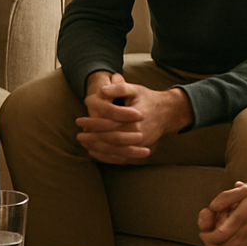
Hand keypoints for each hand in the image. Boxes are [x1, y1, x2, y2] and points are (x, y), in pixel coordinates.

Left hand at [75, 72, 192, 163]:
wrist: (167, 112)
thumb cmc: (148, 99)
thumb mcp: (134, 89)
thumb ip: (118, 88)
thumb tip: (102, 90)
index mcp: (134, 119)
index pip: (108, 124)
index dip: (92, 123)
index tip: (79, 121)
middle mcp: (138, 134)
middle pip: (110, 139)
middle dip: (92, 138)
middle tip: (78, 136)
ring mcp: (140, 144)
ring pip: (115, 151)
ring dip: (98, 149)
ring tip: (84, 145)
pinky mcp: (141, 150)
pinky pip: (122, 157)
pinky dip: (107, 157)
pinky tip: (96, 153)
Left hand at [198, 182, 246, 245]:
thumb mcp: (244, 190)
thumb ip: (225, 197)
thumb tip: (211, 208)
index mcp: (239, 221)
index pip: (215, 237)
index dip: (206, 236)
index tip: (205, 231)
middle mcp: (245, 238)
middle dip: (210, 245)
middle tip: (211, 237)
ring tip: (221, 243)